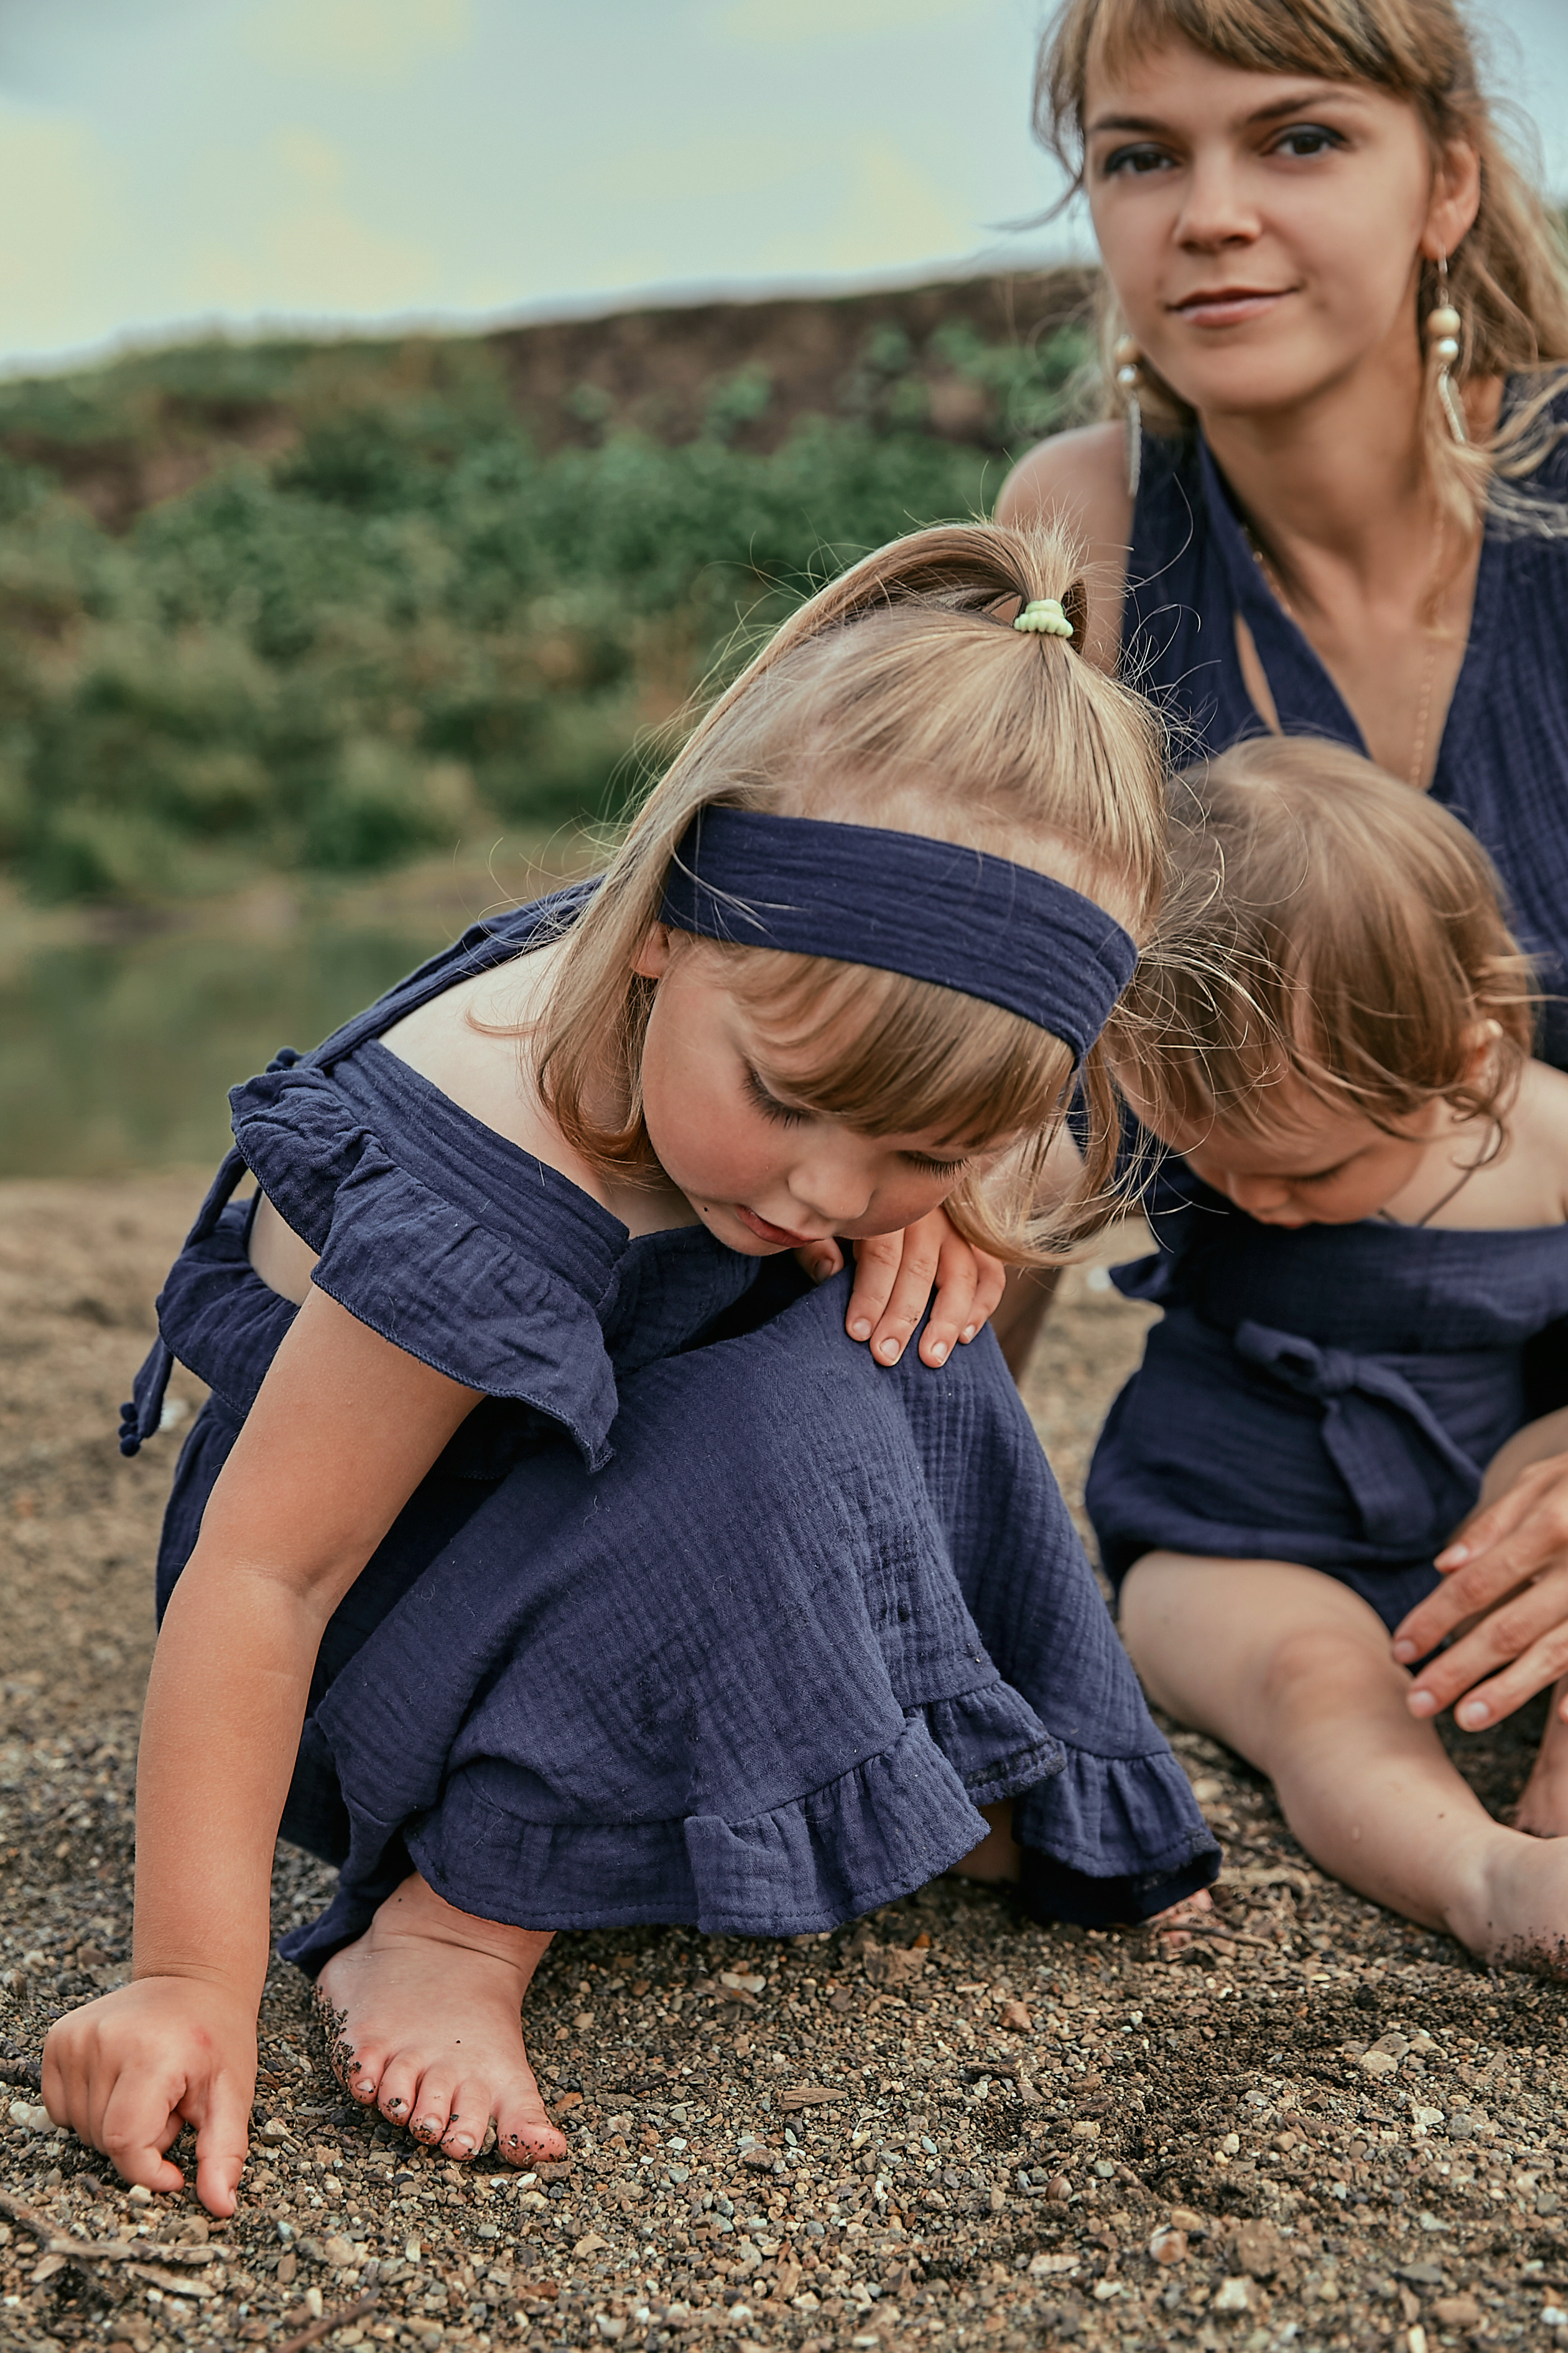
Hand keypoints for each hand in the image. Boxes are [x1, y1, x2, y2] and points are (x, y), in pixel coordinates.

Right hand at [41, 1977, 255, 2216]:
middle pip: (104, 2139)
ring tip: (150, 2090)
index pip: (125, 2143)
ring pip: (81, 2128)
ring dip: (116, 2125)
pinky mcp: (59, 2038)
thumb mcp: (233, 2094)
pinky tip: (121, 2082)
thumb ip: (224, 2153)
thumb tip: (221, 2207)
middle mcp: (105, 2040)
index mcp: (151, 2053)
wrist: (193, 1979)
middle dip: (141, 2140)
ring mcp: (76, 2036)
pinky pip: (61, 2108)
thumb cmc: (216, 2036)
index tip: (174, 2170)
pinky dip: (90, 2109)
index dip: (149, 2171)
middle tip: (171, 2105)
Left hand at [797, 1208, 1006, 1367]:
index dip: (870, 1295)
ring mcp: (955, 1228)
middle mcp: (926, 1215)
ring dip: (948, 1319)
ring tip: (931, 1358)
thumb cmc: (841, 1214)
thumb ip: (816, 1243)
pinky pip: (989, 1273)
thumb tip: (829, 1272)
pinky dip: (982, 1304)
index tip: (857, 1333)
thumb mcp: (819, 1221)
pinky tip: (964, 1337)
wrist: (871, 1184)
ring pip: (961, 1273)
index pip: (882, 1254)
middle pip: (920, 1269)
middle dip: (903, 1317)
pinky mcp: (974, 1243)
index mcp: (885, 1206)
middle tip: (885, 1355)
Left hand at [1392, 1450, 1567, 1730]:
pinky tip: (1564, 1721)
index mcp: (1551, 1526)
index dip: (1434, 1618)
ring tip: (1467, 1719)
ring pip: (1556, 1653)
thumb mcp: (1545, 1481)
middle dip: (1458, 1669)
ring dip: (1510, 1691)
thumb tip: (1444, 1567)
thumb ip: (1495, 1523)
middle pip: (1509, 1628)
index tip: (1401, 1649)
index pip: (1477, 1583)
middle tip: (1417, 1703)